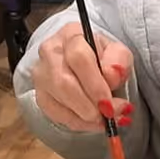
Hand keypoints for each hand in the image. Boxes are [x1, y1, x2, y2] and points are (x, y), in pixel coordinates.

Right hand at [29, 19, 133, 134]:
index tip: (109, 102)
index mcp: (71, 35)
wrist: (86, 64)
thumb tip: (111, 75)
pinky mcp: (40, 95)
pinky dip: (78, 123)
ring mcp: (41, 75)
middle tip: (110, 115)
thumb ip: (119, 61)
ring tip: (105, 119)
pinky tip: (93, 122)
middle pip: (64, 82)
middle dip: (90, 105)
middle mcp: (50, 52)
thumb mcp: (117, 53)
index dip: (95, 84)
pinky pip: (56, 115)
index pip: (78, 57)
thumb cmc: (102, 58)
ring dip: (85, 117)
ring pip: (58, 101)